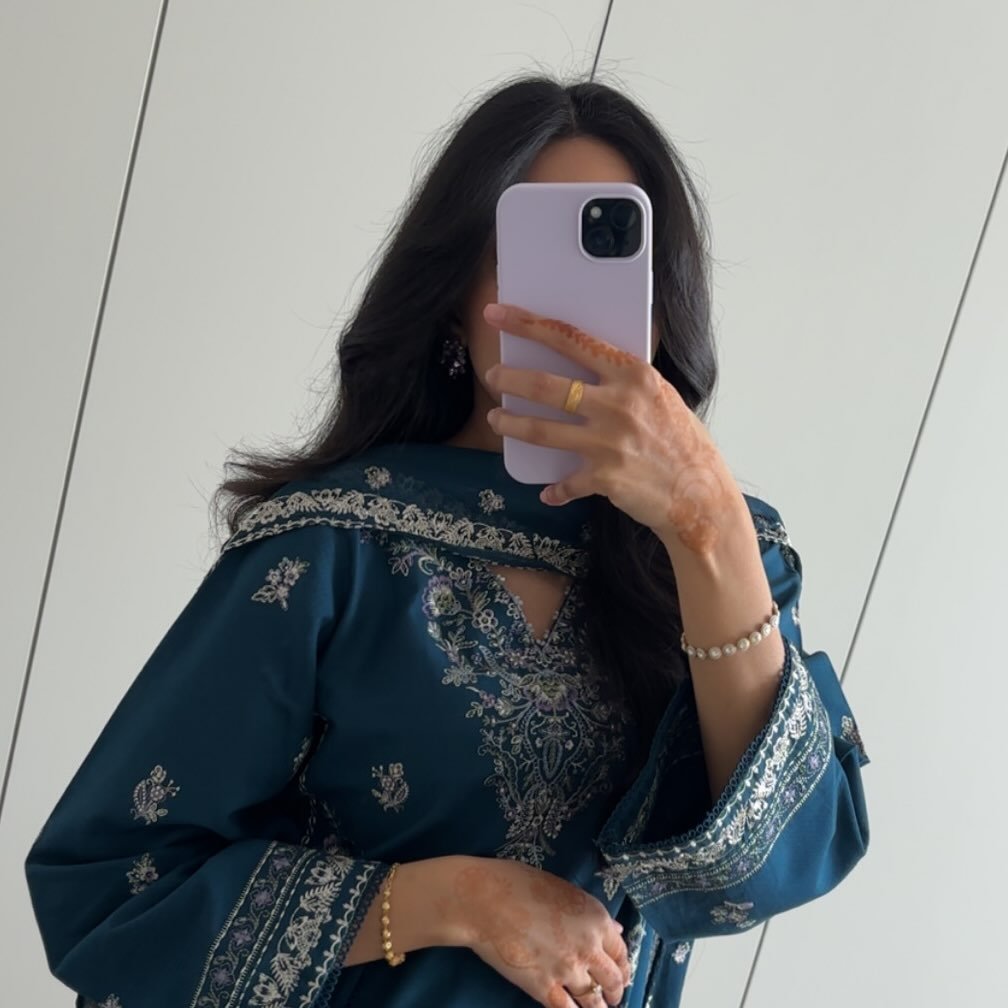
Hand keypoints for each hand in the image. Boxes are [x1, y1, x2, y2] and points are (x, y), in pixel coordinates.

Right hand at [444, 857, 630, 1007]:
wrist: (485, 900)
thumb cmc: (520, 884)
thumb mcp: (563, 889)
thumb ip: (590, 913)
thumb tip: (615, 930)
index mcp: (596, 918)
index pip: (621, 951)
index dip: (623, 966)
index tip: (621, 974)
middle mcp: (588, 947)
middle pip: (612, 979)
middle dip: (615, 991)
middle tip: (612, 997)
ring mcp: (567, 970)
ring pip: (593, 1000)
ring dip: (598, 1007)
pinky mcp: (544, 988)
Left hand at [482, 302, 747, 558]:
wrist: (701, 494)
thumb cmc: (681, 442)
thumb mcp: (659, 395)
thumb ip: (622, 380)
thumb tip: (584, 367)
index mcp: (632, 375)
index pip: (571, 340)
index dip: (528, 324)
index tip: (499, 315)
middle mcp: (618, 404)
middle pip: (546, 385)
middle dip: (509, 379)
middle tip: (492, 377)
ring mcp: (608, 442)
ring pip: (541, 430)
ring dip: (511, 424)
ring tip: (496, 419)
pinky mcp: (603, 477)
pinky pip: (565, 482)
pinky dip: (554, 488)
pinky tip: (547, 491)